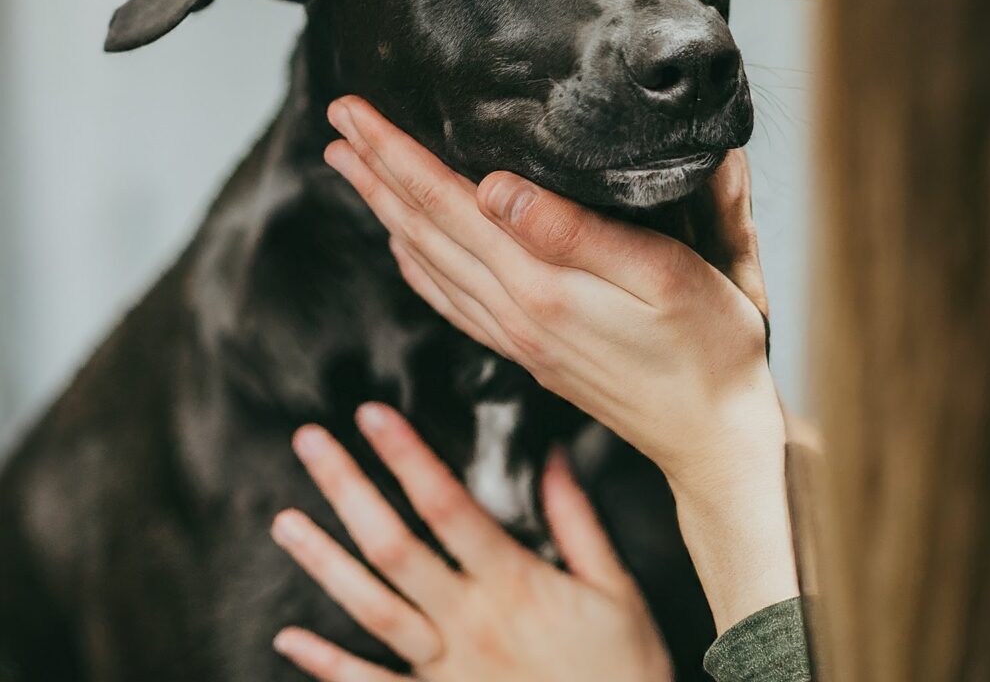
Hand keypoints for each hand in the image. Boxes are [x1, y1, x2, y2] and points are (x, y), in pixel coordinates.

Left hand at [271, 405, 671, 681]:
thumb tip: (550, 456)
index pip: (447, 504)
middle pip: (393, 546)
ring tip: (285, 520)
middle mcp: (469, 622)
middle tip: (311, 443)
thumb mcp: (616, 591)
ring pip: (371, 609)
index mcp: (513, 583)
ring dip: (323, 562)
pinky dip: (327, 665)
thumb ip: (578, 521)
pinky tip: (290, 637)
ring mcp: (446, 670)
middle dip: (348, 489)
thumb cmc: (623, 674)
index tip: (373, 415)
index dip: (406, 455)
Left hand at [324, 97, 771, 491]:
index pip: (445, 203)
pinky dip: (415, 267)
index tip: (352, 111)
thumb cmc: (705, 347)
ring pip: (427, 261)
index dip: (394, 153)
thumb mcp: (661, 275)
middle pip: (422, 227)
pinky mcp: (527, 351)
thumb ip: (573, 231)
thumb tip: (495, 188)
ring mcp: (515, 336)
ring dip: (384, 210)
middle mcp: (512, 311)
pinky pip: (450, 302)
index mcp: (539, 285)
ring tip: (353, 172)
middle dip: (374, 170)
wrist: (711, 436)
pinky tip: (403, 251)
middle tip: (337, 123)